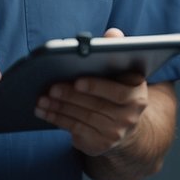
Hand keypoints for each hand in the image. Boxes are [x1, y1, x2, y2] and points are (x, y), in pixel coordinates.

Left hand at [34, 28, 149, 156]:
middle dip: (70, 96)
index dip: (97, 87)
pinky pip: (74, 129)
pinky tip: (43, 111)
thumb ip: (117, 49)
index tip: (77, 80)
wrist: (125, 124)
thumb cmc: (117, 88)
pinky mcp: (99, 145)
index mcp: (138, 96)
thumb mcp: (122, 70)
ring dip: (58, 108)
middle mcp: (129, 118)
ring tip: (41, 99)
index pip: (119, 93)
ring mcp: (115, 134)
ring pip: (81, 118)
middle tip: (50, 87)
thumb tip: (112, 34)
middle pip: (95, 106)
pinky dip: (56, 120)